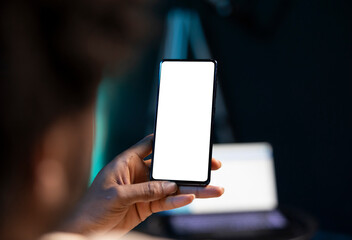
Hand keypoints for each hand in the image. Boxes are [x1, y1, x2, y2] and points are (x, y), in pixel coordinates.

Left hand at [61, 134, 223, 235]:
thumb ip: (144, 190)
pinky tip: (192, 198)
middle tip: (212, 166)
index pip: (151, 145)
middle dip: (190, 167)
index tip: (189, 138)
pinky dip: (179, 201)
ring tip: (214, 189)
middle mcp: (139, 173)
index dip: (169, 140)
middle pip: (169, 167)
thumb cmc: (92, 206)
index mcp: (128, 161)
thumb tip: (170, 186)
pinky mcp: (147, 206)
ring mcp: (145, 190)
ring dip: (193, 188)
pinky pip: (167, 202)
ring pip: (173, 187)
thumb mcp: (117, 195)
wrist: (86, 230)